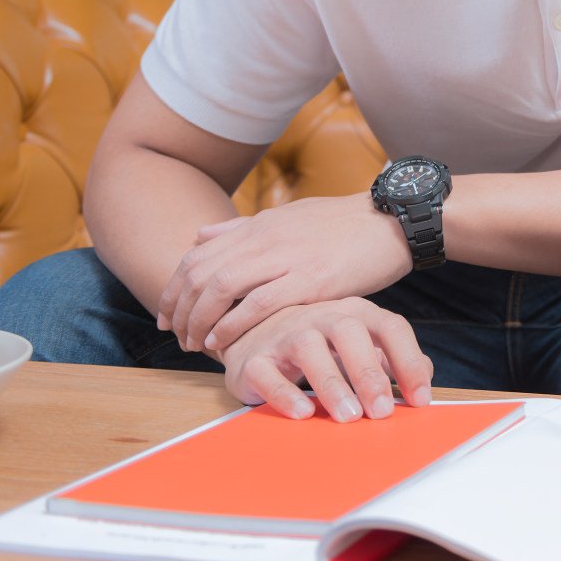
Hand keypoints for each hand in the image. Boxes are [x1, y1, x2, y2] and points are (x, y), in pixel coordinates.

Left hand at [157, 194, 410, 353]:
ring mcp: (286, 257)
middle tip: (176, 335)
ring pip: (222, 287)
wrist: (392, 221)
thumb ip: (242, 228)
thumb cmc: (342, 224)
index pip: (198, 255)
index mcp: (259, 225)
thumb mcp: (288, 216)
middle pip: (202, 273)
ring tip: (195, 344)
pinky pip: (258, 303)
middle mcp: (265, 238)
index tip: (168, 314)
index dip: (174, 287)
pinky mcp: (310, 279)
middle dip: (180, 308)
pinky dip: (232, 323)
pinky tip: (223, 341)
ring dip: (200, 320)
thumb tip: (201, 233)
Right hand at [221, 297, 433, 421]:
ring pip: (309, 349)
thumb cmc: (319, 345)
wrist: (252, 337)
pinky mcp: (254, 359)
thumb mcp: (359, 347)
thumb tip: (425, 379)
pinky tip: (303, 413)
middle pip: (349, 333)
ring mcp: (285, 334)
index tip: (421, 399)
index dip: (409, 361)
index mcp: (356, 313)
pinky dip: (284, 394)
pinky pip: (267, 373)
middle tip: (382, 411)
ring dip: (331, 383)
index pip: (390, 327)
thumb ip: (392, 360)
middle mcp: (322, 316)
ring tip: (348, 416)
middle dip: (369, 372)